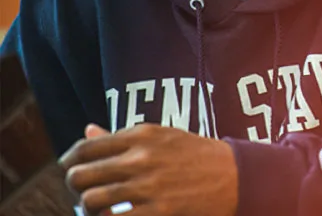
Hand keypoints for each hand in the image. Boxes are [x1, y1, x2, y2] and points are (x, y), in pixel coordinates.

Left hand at [60, 123, 237, 215]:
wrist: (234, 176)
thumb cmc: (196, 155)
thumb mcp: (162, 136)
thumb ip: (122, 137)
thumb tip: (88, 131)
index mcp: (142, 134)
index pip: (86, 147)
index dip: (70, 160)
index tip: (70, 168)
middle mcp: (140, 158)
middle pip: (80, 175)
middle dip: (75, 186)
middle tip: (82, 190)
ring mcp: (148, 186)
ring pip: (90, 201)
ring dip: (87, 208)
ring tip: (96, 208)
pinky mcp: (157, 212)